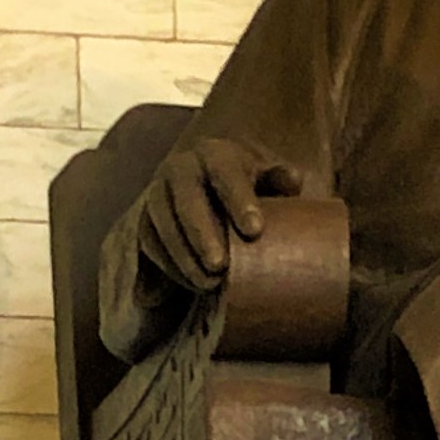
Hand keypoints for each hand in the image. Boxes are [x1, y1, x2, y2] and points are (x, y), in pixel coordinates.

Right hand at [130, 135, 307, 293]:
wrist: (212, 188)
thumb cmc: (251, 187)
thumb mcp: (270, 178)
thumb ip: (282, 180)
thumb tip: (293, 182)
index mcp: (216, 155)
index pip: (226, 172)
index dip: (239, 199)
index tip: (255, 230)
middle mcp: (182, 169)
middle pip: (187, 198)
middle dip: (201, 233)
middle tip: (220, 266)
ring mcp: (159, 193)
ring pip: (162, 222)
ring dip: (183, 255)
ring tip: (208, 284)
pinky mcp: (146, 219)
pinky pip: (150, 242)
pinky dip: (169, 265)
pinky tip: (190, 284)